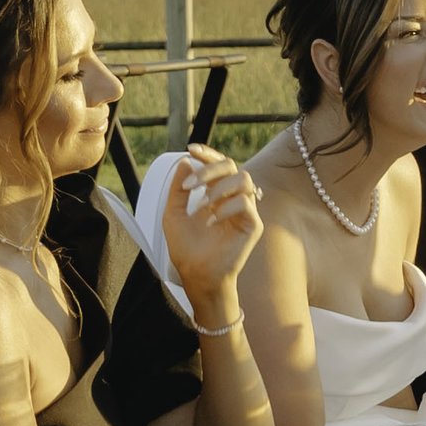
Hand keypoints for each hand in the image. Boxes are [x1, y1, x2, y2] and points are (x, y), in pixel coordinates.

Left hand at [160, 150, 263, 314]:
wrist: (196, 276)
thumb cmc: (186, 249)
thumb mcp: (173, 214)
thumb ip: (178, 189)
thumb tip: (185, 161)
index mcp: (215, 193)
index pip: (218, 165)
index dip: (207, 154)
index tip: (191, 149)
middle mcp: (232, 198)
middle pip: (232, 165)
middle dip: (210, 169)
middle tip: (190, 185)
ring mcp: (244, 210)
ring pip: (245, 179)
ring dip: (220, 186)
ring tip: (203, 203)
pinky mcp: (253, 225)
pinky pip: (246, 204)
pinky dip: (226, 208)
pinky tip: (211, 221)